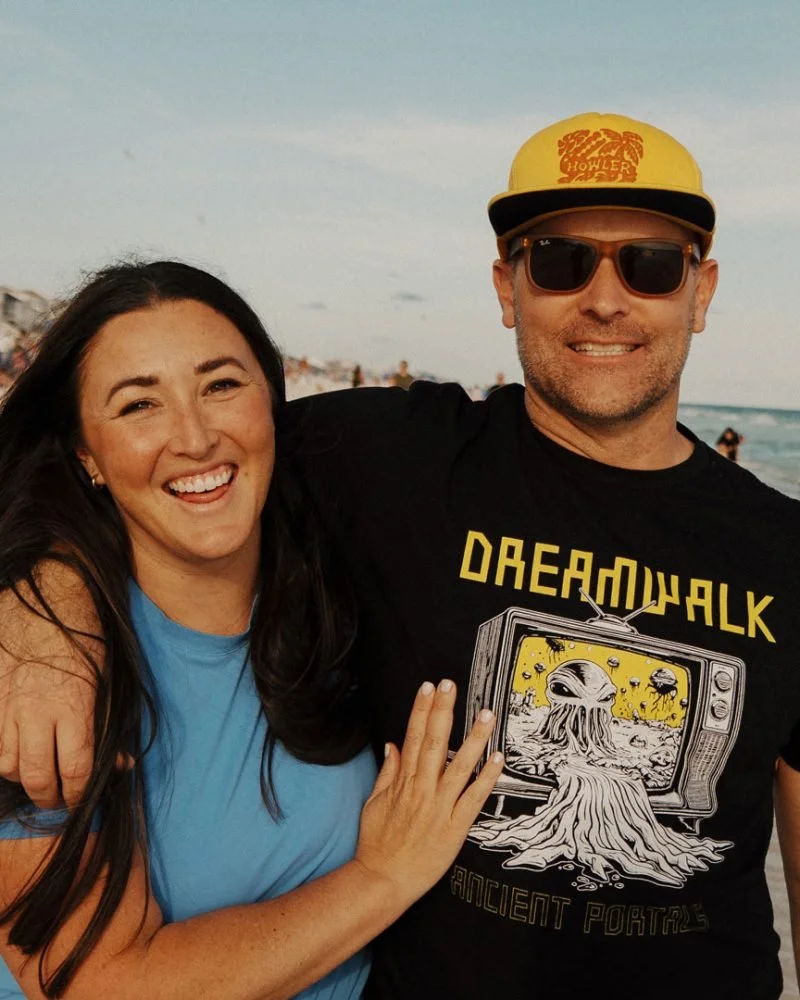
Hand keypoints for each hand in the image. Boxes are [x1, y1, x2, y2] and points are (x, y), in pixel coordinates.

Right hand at [0, 574, 99, 808]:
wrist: (45, 595)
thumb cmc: (84, 635)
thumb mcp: (106, 679)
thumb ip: (107, 725)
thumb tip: (120, 765)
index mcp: (74, 707)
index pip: (76, 769)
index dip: (79, 794)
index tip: (81, 799)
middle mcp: (36, 712)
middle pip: (38, 776)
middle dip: (50, 796)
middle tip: (58, 799)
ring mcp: (7, 706)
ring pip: (7, 764)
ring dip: (23, 777)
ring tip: (36, 777)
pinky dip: (1, 754)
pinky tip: (13, 753)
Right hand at [355, 679, 502, 907]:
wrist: (383, 880)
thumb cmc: (378, 843)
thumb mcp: (374, 803)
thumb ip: (387, 773)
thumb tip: (392, 745)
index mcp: (403, 782)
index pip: (412, 736)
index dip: (420, 710)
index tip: (428, 687)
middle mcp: (422, 789)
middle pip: (434, 742)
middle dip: (443, 711)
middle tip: (451, 685)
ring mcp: (440, 807)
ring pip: (459, 765)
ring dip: (474, 738)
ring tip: (486, 714)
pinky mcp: (455, 827)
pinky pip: (474, 798)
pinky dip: (487, 778)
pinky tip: (498, 759)